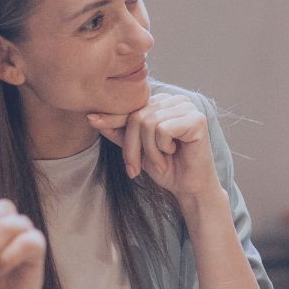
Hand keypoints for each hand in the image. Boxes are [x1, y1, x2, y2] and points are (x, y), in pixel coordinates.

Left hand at [88, 91, 215, 199]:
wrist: (189, 188)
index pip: (131, 107)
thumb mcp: (136, 149)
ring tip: (160, 162)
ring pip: (148, 123)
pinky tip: (174, 152)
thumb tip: (91, 117)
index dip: (111, 118)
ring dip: (149, 150)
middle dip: (132, 146)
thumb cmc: (166, 167)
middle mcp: (175, 101)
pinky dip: (162, 147)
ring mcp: (188, 108)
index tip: (91, 121)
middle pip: (137, 116)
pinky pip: (163, 129)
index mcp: (161, 103)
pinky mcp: (197, 120)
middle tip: (135, 168)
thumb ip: (118, 132)